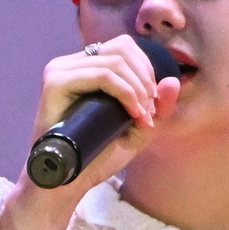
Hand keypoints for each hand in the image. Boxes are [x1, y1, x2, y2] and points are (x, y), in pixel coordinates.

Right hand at [0, 34, 181, 229]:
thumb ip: (159, 108)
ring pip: (116, 61)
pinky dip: (126, 93)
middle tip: (149, 112)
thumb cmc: (95, 158)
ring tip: (141, 117)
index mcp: (84, 68)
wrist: (66, 182)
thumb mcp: (136, 131)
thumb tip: (173, 81)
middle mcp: (70, 64)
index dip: (147, 69)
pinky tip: (132, 114)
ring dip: (139, 89)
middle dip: (146, 79)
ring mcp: (60, 72)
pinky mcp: (55, 83)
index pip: (124, 47)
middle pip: (123, 47)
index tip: (152, 105)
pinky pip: (102, 75)